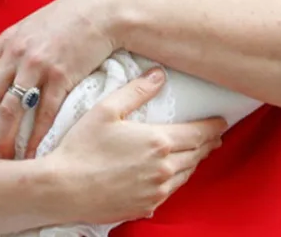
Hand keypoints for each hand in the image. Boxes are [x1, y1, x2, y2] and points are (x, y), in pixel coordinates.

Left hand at [0, 0, 122, 158]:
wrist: (106, 9)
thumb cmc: (71, 17)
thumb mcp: (32, 27)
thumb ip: (13, 48)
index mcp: (6, 41)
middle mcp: (17, 53)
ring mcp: (39, 65)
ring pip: (10, 110)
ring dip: (3, 139)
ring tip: (4, 156)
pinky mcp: (63, 75)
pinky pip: (43, 112)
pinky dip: (36, 135)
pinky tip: (33, 149)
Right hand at [49, 68, 227, 224]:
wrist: (59, 190)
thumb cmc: (80, 148)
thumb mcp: (107, 110)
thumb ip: (137, 91)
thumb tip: (159, 74)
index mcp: (159, 142)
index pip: (199, 133)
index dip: (213, 127)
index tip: (221, 122)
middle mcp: (163, 168)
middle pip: (197, 154)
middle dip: (208, 144)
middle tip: (214, 136)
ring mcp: (155, 191)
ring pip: (186, 174)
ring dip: (194, 162)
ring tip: (197, 153)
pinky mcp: (144, 206)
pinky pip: (169, 192)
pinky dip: (176, 180)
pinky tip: (171, 174)